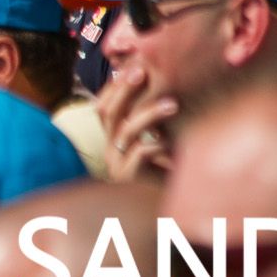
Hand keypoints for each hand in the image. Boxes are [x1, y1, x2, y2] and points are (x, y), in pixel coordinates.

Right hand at [96, 65, 174, 181]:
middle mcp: (109, 149)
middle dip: (124, 89)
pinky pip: (139, 153)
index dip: (116, 85)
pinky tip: (172, 138)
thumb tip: (163, 84)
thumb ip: (155, 120)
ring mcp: (116, 163)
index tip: (136, 66)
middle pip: (108, 112)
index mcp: (112, 138)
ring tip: (173, 104)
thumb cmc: (170, 171)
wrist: (170, 209)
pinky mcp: (128, 178)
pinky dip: (156, 143)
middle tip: (143, 72)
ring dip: (149, 113)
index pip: (104, 104)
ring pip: (125, 130)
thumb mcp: (159, 140)